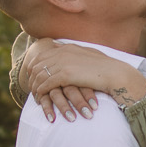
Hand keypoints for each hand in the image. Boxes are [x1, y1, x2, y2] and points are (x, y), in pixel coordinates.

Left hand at [22, 40, 139, 122]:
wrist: (114, 74)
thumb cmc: (105, 67)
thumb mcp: (88, 55)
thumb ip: (75, 52)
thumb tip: (63, 49)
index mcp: (67, 48)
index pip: (43, 55)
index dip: (35, 66)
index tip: (33, 76)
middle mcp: (62, 52)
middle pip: (38, 64)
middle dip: (32, 77)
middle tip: (31, 88)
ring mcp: (63, 62)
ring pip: (40, 75)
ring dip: (35, 86)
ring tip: (35, 96)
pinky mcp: (65, 75)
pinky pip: (46, 83)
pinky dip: (41, 92)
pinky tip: (40, 98)